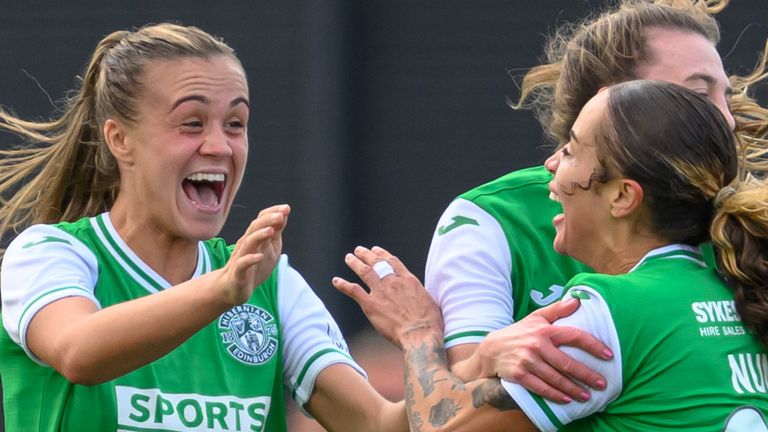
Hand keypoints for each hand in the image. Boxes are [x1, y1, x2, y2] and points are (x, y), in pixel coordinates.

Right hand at [218, 204, 289, 305]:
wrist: (233, 288)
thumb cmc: (255, 267)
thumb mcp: (270, 248)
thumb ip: (276, 233)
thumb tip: (283, 215)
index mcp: (254, 237)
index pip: (261, 220)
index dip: (272, 213)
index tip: (286, 208)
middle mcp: (246, 244)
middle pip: (254, 228)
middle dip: (267, 220)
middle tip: (280, 215)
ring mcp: (241, 257)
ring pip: (248, 243)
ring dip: (259, 236)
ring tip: (271, 231)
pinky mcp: (238, 273)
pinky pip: (242, 264)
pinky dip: (250, 259)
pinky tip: (259, 257)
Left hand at [332, 246, 443, 348]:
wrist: (419, 334)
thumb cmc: (429, 323)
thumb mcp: (429, 302)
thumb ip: (419, 295)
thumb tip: (420, 297)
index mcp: (408, 280)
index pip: (392, 262)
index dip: (383, 254)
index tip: (376, 250)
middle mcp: (393, 282)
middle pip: (377, 263)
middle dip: (367, 255)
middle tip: (359, 250)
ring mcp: (381, 292)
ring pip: (364, 272)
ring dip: (355, 263)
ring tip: (349, 257)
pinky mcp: (370, 304)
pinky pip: (354, 291)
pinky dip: (343, 284)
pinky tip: (336, 281)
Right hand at [474, 298, 612, 403]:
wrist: (491, 349)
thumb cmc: (519, 332)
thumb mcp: (536, 318)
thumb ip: (557, 310)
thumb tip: (578, 300)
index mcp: (545, 331)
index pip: (574, 336)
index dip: (593, 345)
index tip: (608, 355)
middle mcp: (537, 346)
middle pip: (567, 363)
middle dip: (586, 375)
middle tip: (602, 384)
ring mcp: (528, 362)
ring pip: (555, 378)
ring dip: (573, 389)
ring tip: (587, 396)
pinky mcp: (519, 375)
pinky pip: (540, 387)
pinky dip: (554, 395)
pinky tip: (566, 400)